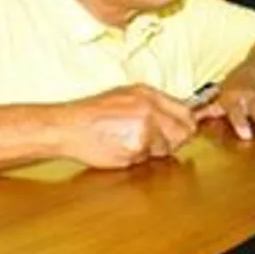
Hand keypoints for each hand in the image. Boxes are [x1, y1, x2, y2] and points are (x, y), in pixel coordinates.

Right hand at [60, 84, 198, 168]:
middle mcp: (149, 108)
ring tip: (128, 142)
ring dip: (152, 151)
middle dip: (173, 141)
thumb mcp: (125, 97)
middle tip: (153, 142)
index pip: (186, 111)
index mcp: (148, 93)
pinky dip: (136, 159)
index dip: (187, 125)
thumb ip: (153, 106)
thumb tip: (180, 117)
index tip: (187, 131)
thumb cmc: (92, 115)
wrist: (67, 127)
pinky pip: (147, 159)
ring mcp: (144, 128)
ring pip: (166, 149)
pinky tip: (119, 148)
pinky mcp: (136, 147)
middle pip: (184, 132)